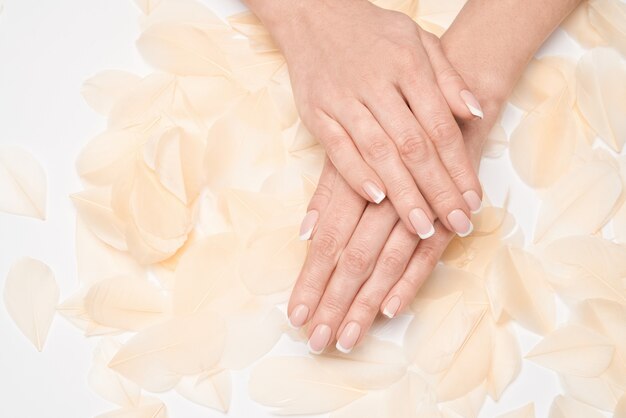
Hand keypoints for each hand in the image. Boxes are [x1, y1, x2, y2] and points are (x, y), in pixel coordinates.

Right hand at [259, 0, 483, 237]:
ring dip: (402, 193)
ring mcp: (344, 99)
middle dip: (437, 190)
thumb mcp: (419, 40)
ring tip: (421, 226)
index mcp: (408, 66)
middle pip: (413, 146)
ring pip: (378, 153)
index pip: (440, 126)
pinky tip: (377, 199)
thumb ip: (448, 77)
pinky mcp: (317, 112)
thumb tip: (475, 112)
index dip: (459, 166)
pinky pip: (338, 148)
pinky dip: (357, 174)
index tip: (473, 200)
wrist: (315, 13)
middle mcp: (377, 84)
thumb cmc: (372, 32)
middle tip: (456, 224)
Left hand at [289, 101, 500, 353]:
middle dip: (333, 302)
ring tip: (347, 338)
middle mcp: (381, 198)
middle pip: (352, 259)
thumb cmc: (393, 124)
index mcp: (353, 182)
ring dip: (365, 302)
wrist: (451, 92)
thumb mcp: (355, 147)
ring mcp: (415, 207)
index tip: (295, 316)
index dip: (310, 280)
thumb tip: (305, 232)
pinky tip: (390, 309)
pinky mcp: (445, 213)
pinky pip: (428, 253)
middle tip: (316, 341)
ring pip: (385, 262)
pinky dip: (410, 281)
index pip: (327, 242)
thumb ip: (331, 191)